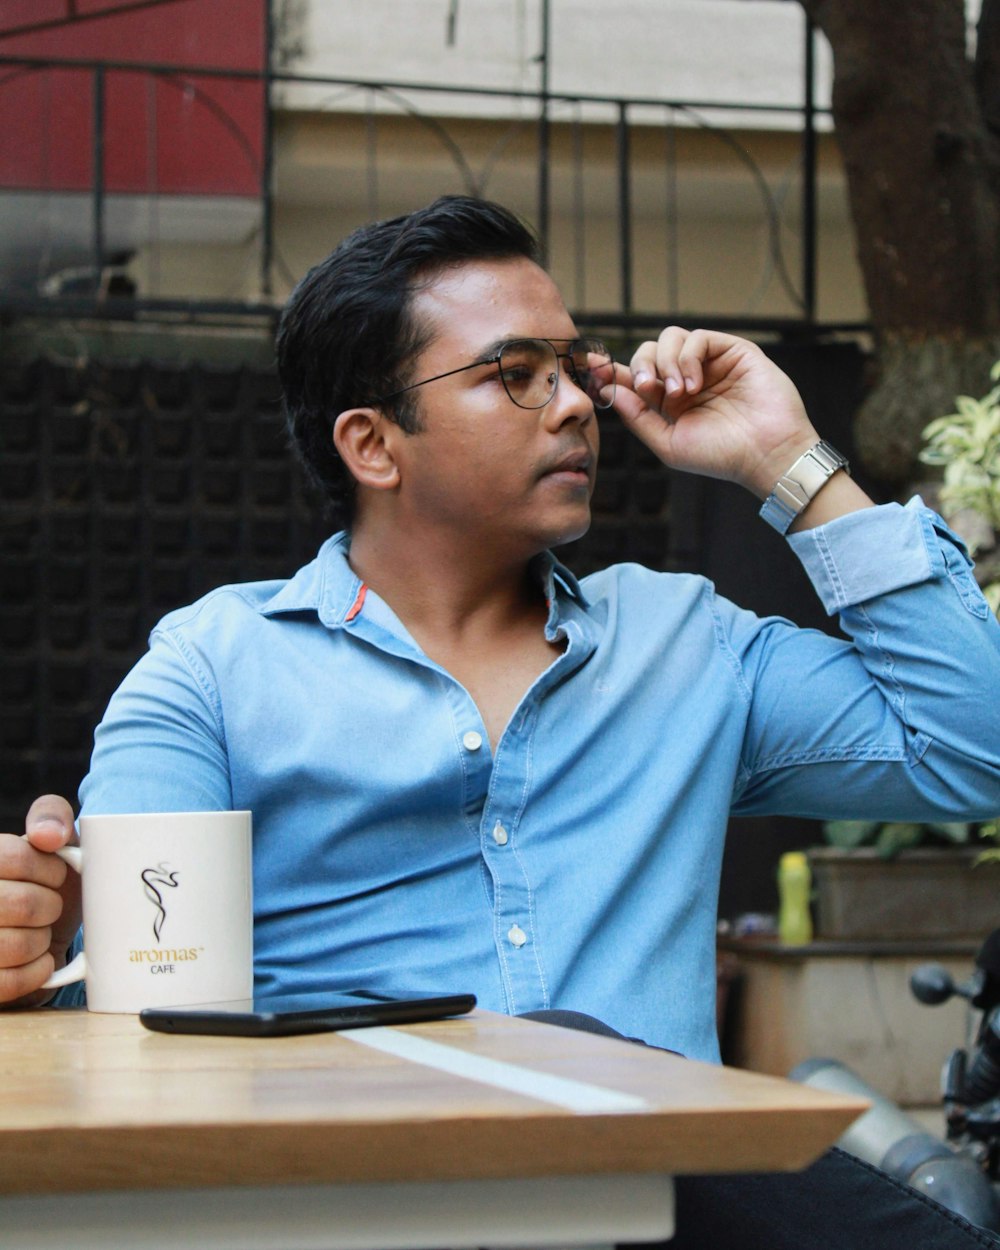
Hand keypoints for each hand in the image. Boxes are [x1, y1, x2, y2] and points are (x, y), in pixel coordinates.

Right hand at [0, 796, 80, 1006]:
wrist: (39, 932)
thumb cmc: (45, 882)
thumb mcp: (51, 842)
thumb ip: (51, 816)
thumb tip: (49, 835)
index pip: (13, 856)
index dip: (49, 868)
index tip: (59, 875)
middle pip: (19, 903)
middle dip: (49, 907)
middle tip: (50, 907)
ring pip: (13, 945)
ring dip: (41, 941)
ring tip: (40, 933)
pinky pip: (7, 983)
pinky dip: (35, 973)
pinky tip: (39, 961)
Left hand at [609, 327, 819, 497]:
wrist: (765, 454)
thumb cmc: (721, 455)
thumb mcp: (668, 443)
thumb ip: (638, 417)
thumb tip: (609, 391)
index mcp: (670, 401)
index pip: (635, 377)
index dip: (612, 370)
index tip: (592, 367)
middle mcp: (687, 378)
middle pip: (647, 352)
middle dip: (640, 367)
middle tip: (648, 389)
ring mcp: (709, 363)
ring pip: (670, 339)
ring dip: (665, 363)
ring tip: (678, 393)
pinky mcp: (731, 350)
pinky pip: (697, 338)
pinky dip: (688, 358)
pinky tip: (694, 385)